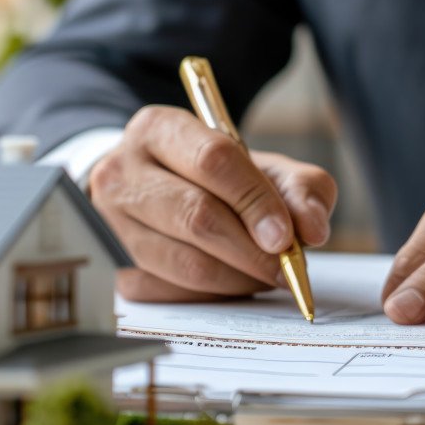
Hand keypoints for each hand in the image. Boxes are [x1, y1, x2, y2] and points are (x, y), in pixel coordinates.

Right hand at [91, 105, 336, 301]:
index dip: (255, 201)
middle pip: (196, 217)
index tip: (287, 236)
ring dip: (239, 278)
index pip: (213, 161)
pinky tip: (234, 282)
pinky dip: (216, 295)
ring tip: (267, 274)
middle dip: (252, 250)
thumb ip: (300, 188)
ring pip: (185, 264)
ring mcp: (110, 223)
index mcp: (159, 129)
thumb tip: (314, 229)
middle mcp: (122, 172)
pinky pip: (174, 293)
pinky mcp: (114, 268)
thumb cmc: (214, 179)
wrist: (154, 190)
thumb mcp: (262, 167)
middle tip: (287, 268)